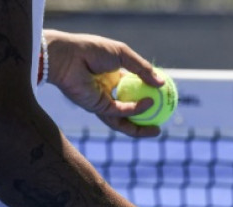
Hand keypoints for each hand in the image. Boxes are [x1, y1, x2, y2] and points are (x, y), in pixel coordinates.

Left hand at [43, 29, 163, 137]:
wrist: (67, 56)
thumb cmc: (91, 50)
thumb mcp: (123, 54)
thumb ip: (142, 68)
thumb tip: (162, 83)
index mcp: (112, 75)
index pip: (134, 88)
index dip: (149, 93)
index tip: (165, 97)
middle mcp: (108, 91)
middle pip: (130, 109)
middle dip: (147, 119)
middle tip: (163, 119)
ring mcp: (102, 101)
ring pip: (124, 119)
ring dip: (141, 127)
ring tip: (157, 130)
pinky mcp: (97, 108)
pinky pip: (120, 112)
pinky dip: (136, 110)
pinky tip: (150, 104)